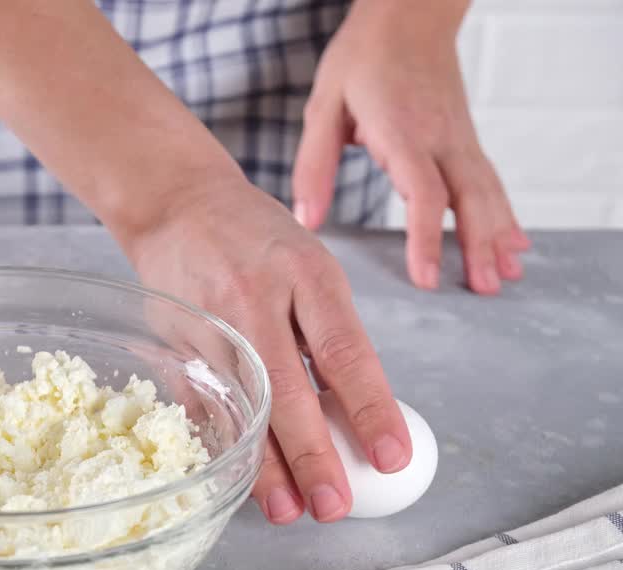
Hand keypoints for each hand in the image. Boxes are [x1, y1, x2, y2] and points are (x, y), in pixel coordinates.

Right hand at [124, 181, 411, 523]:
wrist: (173, 202)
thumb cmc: (255, 238)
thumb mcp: (308, 265)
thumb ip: (329, 331)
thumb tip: (356, 412)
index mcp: (306, 274)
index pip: (345, 353)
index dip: (370, 410)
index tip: (391, 458)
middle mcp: (255, 300)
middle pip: (287, 391)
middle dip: (313, 456)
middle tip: (334, 506)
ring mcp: (210, 324)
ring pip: (240, 406)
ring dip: (263, 465)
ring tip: (288, 511)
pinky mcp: (175, 342)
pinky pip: (202, 404)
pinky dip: (224, 444)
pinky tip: (240, 479)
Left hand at [291, 0, 529, 293]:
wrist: (408, 15)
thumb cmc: (361, 59)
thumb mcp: (323, 106)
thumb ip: (314, 166)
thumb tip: (307, 220)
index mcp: (402, 133)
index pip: (423, 193)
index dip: (426, 237)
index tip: (427, 276)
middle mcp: (440, 137)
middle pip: (468, 198)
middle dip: (477, 246)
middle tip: (483, 290)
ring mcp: (459, 137)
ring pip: (486, 191)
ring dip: (497, 235)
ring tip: (504, 277)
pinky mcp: (465, 137)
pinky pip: (489, 179)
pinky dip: (504, 212)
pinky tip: (515, 242)